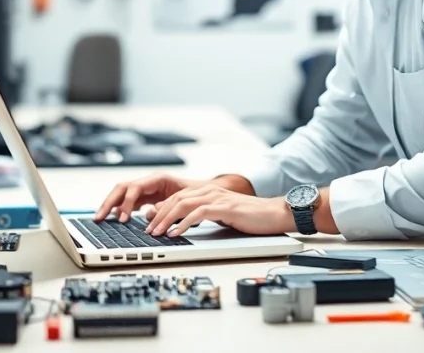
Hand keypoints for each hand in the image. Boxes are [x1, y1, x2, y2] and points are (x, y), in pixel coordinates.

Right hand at [94, 173, 207, 222]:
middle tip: (99, 218)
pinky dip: (120, 209)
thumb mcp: (184, 201)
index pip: (134, 188)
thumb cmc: (196, 195)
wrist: (206, 192)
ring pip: (122, 194)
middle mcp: (149, 182)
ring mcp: (146, 189)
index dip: (126, 203)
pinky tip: (116, 218)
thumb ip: (166, 206)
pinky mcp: (146, 197)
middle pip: (122, 188)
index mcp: (158, 179)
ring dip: (111, 205)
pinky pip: (128, 201)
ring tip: (101, 219)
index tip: (122, 219)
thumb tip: (149, 213)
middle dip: (109, 202)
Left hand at [145, 185, 295, 237]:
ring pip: (183, 204)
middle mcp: (210, 191)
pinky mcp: (224, 207)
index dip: (161, 209)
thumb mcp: (222, 215)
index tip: (150, 223)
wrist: (275, 213)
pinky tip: (175, 232)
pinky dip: (183, 223)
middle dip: (159, 215)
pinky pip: (198, 213)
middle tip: (148, 229)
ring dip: (166, 219)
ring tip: (157, 232)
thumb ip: (204, 215)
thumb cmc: (251, 217)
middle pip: (176, 199)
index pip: (177, 197)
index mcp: (208, 192)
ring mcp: (217, 198)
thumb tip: (183, 225)